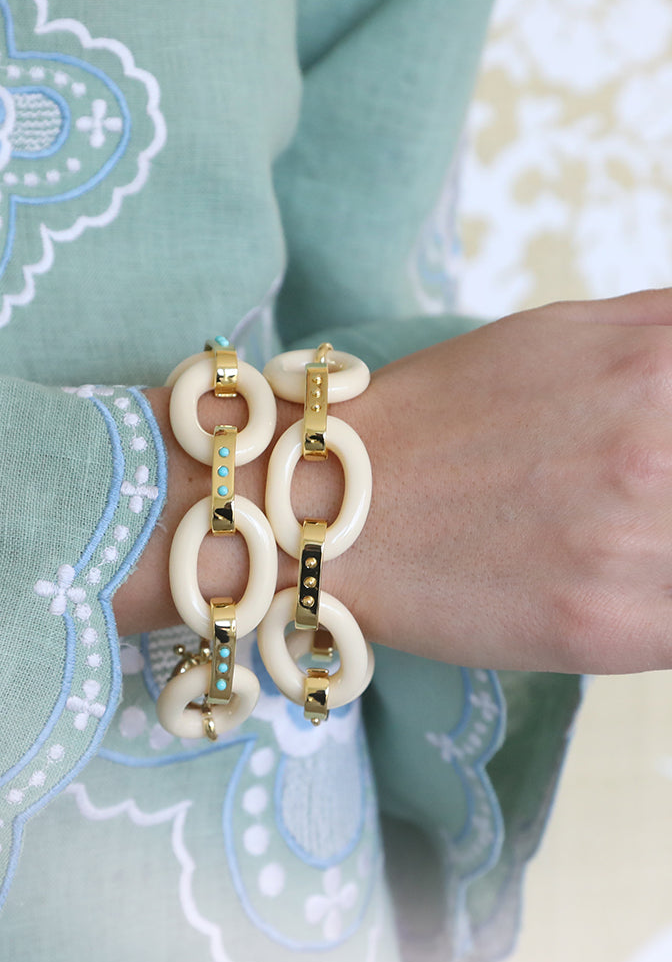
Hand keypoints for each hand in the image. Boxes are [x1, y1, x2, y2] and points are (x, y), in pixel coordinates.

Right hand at [314, 289, 671, 672]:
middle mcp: (666, 454)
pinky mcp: (613, 630)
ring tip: (620, 541)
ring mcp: (643, 548)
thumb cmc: (440, 416)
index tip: (671, 462)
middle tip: (640, 503)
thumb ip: (670, 332)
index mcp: (665, 365)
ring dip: (668, 550)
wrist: (324, 509)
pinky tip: (627, 589)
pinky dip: (667, 606)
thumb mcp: (564, 331)